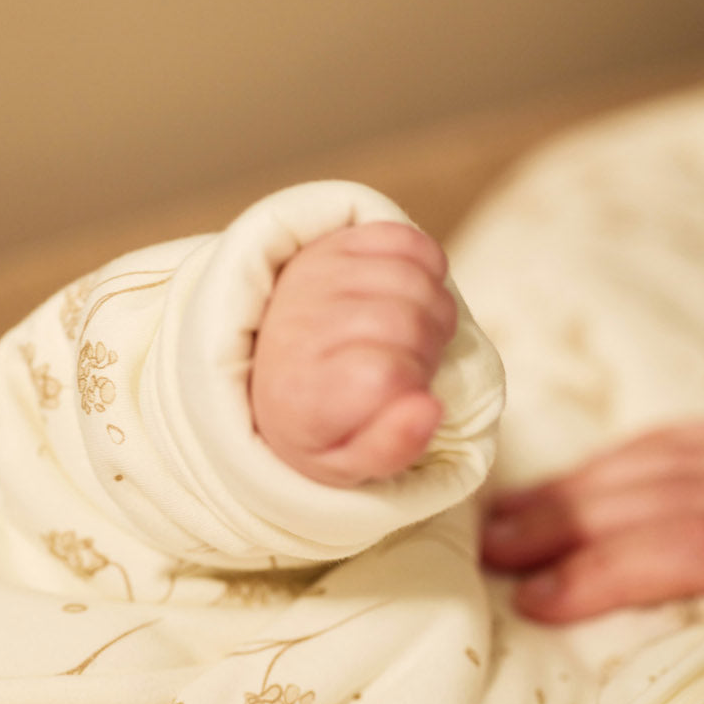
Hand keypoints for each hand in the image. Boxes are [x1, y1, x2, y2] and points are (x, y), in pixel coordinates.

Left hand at [252, 222, 456, 487]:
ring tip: (415, 335)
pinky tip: (410, 295)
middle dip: (428, 349)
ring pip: (412, 279)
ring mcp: (312, 277)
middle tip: (416, 366)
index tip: (405, 397)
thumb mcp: (345, 463)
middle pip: (407, 321)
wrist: (269, 371)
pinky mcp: (331, 243)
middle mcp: (296, 326)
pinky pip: (405, 240)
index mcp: (298, 394)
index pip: (384, 374)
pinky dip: (427, 266)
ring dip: (434, 310)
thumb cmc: (321, 424)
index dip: (414, 384)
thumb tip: (431, 409)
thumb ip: (389, 449)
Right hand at [481, 421, 703, 703]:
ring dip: (584, 484)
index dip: (618, 564)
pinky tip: (579, 481)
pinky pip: (696, 441)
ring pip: (675, 457)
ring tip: (506, 522)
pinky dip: (629, 457)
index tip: (543, 601)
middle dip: (573, 520)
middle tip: (491, 557)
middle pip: (673, 490)